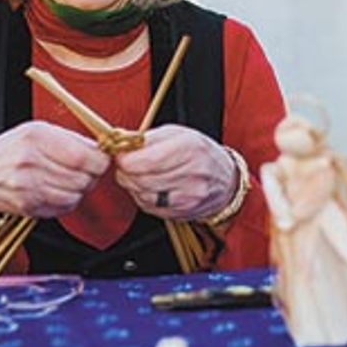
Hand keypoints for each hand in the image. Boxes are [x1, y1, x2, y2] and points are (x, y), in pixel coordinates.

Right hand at [0, 121, 109, 218]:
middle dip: (91, 175)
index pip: (85, 155)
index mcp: (36, 136)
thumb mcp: (35, 131)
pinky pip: (63, 207)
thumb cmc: (9, 151)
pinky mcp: (28, 206)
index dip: (100, 160)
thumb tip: (100, 149)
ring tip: (68, 180)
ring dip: (79, 189)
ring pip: (76, 194)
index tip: (100, 158)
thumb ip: (69, 138)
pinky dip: (67, 201)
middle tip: (84, 170)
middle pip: (84, 177)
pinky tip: (56, 190)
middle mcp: (31, 161)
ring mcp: (28, 186)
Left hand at [114, 125, 236, 220]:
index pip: (148, 159)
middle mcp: (192, 173)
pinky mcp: (182, 212)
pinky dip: (142, 197)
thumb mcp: (179, 134)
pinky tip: (148, 187)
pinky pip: (150, 207)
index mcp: (190, 148)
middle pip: (143, 178)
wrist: (226, 181)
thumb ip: (148, 137)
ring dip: (133, 185)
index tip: (121, 154)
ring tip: (138, 174)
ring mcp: (188, 196)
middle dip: (126, 171)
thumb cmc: (200, 153)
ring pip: (143, 194)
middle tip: (126, 164)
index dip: (127, 158)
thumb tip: (121, 141)